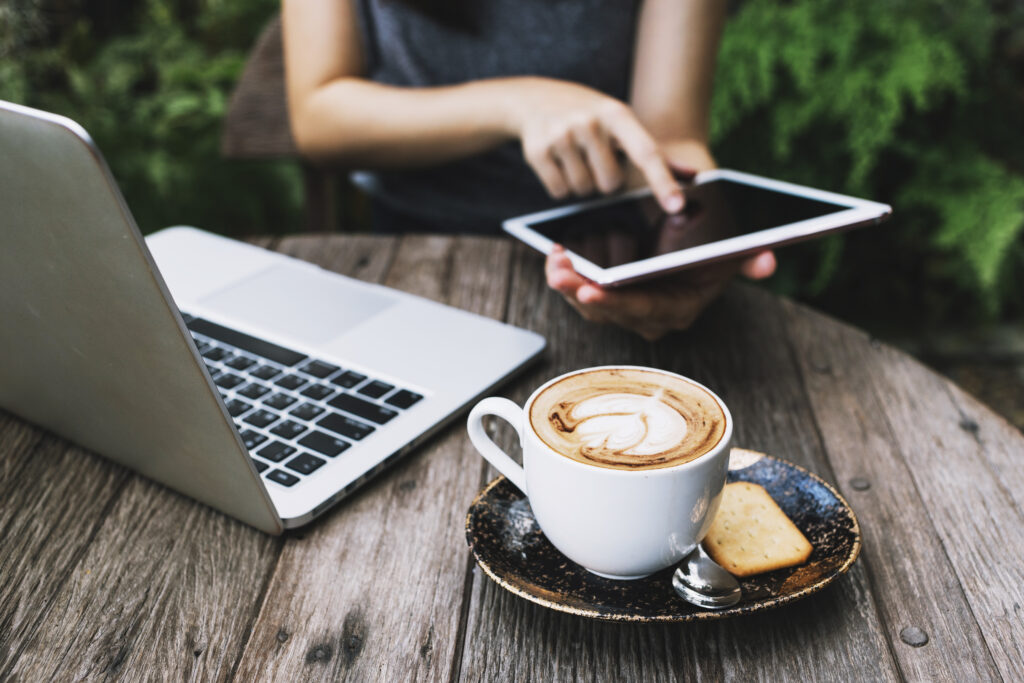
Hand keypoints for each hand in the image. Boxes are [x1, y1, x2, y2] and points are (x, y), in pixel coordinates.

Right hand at [508, 78, 683, 212]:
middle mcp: (590, 122)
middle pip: (610, 184)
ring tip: (573, 156)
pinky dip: (559, 185)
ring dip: (581, 183)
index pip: (646, 153)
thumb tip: (694, 175)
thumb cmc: (589, 115)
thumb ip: (656, 152)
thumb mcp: (621, 123)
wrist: (534, 98)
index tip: (676, 206)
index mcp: (617, 114)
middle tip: (593, 157)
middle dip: (603, 179)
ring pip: (583, 190)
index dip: (662, 182)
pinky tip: (555, 161)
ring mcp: (561, 135)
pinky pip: (559, 192)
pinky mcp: (537, 151)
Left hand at [545, 245, 776, 340]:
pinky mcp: (611, 300)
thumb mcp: (732, 248)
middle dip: (580, 292)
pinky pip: (583, 294)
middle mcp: (650, 317)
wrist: (697, 237)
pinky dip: (568, 277)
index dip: (616, 301)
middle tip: (560, 274)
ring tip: (553, 261)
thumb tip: (769, 262)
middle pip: (609, 311)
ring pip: (590, 306)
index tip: (591, 290)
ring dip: (568, 285)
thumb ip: (748, 257)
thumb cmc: (712, 242)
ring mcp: (628, 311)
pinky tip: (555, 256)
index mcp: (678, 308)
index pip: (643, 309)